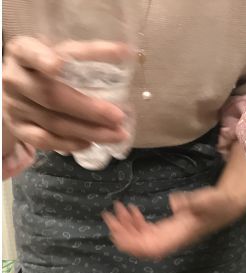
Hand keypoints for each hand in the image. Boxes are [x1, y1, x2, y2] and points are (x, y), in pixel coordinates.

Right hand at [2, 36, 128, 151]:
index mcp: (22, 53)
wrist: (18, 88)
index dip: (42, 58)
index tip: (58, 64)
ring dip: (89, 131)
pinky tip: (90, 143)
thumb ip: (84, 55)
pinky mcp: (19, 128)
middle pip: (51, 96)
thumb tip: (126, 52)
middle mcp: (15, 79)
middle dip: (89, 109)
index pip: (31, 52)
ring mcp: (14, 105)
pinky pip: (44, 140)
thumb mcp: (59, 53)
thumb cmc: (45, 68)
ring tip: (118, 134)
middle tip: (118, 116)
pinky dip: (69, 143)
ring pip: (54, 122)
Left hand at [102, 186, 245, 260]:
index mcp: (178, 237)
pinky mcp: (166, 228)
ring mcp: (167, 235)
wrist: (225, 205)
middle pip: (140, 247)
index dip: (132, 245)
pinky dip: (134, 223)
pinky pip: (145, 232)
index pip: (150, 249)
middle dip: (122, 234)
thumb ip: (193, 202)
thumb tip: (174, 203)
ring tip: (116, 209)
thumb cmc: (217, 203)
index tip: (117, 232)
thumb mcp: (208, 200)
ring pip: (140, 239)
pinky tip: (130, 210)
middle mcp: (170, 240)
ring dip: (125, 228)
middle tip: (109, 215)